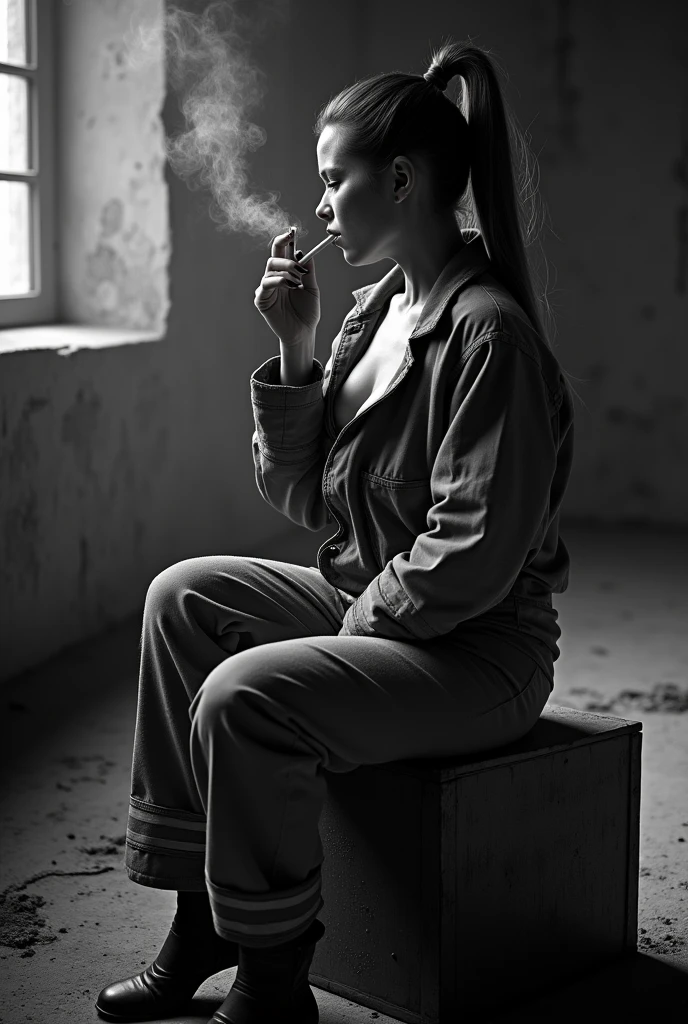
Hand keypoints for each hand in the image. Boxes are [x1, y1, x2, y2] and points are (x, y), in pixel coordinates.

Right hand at [254, 229, 320, 345]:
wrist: (304, 332)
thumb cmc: (307, 312)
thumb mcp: (312, 288)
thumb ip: (309, 270)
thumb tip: (306, 252)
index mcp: (286, 272)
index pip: (281, 251)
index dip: (284, 240)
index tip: (291, 232)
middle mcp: (274, 278)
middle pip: (274, 257)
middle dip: (286, 258)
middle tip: (300, 268)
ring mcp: (266, 288)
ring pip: (270, 268)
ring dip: (286, 271)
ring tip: (297, 283)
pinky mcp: (261, 299)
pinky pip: (265, 284)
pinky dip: (278, 281)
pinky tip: (289, 286)